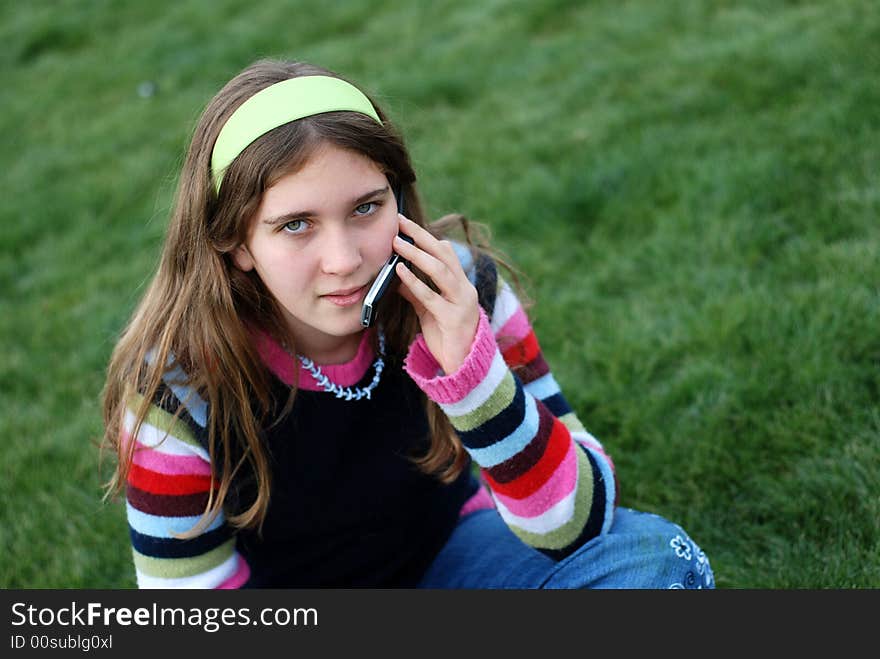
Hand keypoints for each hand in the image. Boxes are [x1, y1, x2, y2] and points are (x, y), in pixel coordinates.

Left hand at [393, 214, 479, 374]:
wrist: (463, 367)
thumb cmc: (447, 337)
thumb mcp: (429, 311)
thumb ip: (417, 293)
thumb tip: (398, 276)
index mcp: (461, 285)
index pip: (446, 253)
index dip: (427, 237)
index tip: (406, 225)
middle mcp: (464, 290)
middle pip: (443, 255)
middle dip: (421, 237)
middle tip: (400, 223)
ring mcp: (461, 303)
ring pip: (440, 271)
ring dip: (417, 255)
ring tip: (397, 243)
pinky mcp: (453, 319)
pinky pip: (431, 296)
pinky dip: (414, 282)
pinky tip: (400, 272)